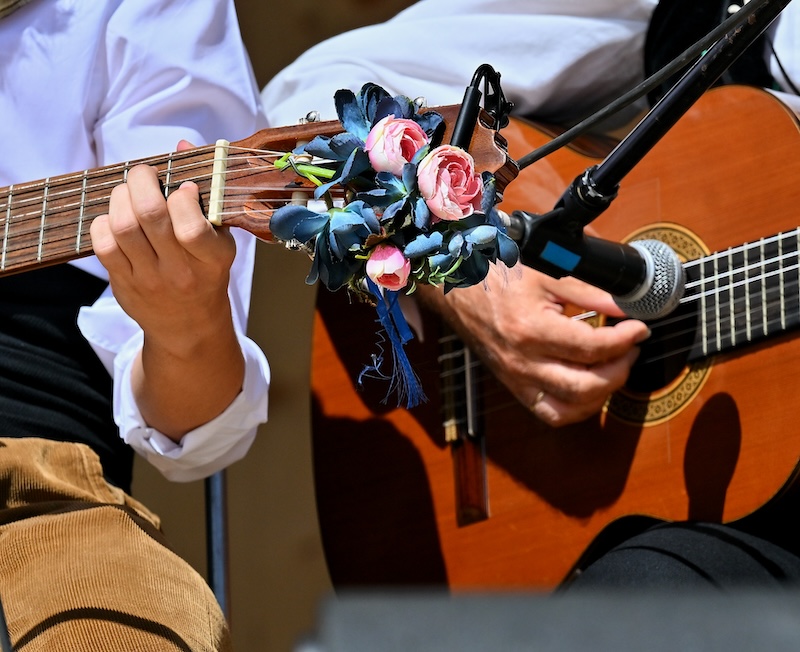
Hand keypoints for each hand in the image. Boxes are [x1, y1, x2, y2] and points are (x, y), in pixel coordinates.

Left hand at [90, 153, 243, 438]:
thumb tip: (182, 144)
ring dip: (121, 198)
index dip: (182, 196)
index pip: (191, 226)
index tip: (183, 188)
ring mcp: (149, 280)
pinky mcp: (123, 284)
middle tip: (144, 173)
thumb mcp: (220, 239)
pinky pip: (103, 244)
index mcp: (212, 260)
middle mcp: (181, 272)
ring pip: (122, 226)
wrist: (189, 326)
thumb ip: (205, 193)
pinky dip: (104, 222)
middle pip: (149, 216)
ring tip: (129, 192)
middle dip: (142, 181)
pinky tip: (115, 218)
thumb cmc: (206, 273)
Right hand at [418, 264, 649, 426]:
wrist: (455, 284)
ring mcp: (516, 378)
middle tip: (631, 348)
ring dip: (601, 394)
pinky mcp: (513, 385)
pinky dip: (576, 407)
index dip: (625, 339)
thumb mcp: (546, 269)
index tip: (639, 326)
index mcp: (530, 330)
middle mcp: (522, 362)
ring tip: (614, 367)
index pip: (592, 348)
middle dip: (620, 370)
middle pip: (585, 387)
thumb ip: (589, 289)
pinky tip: (591, 386)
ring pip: (569, 410)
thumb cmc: (496, 272)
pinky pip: (549, 412)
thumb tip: (626, 305)